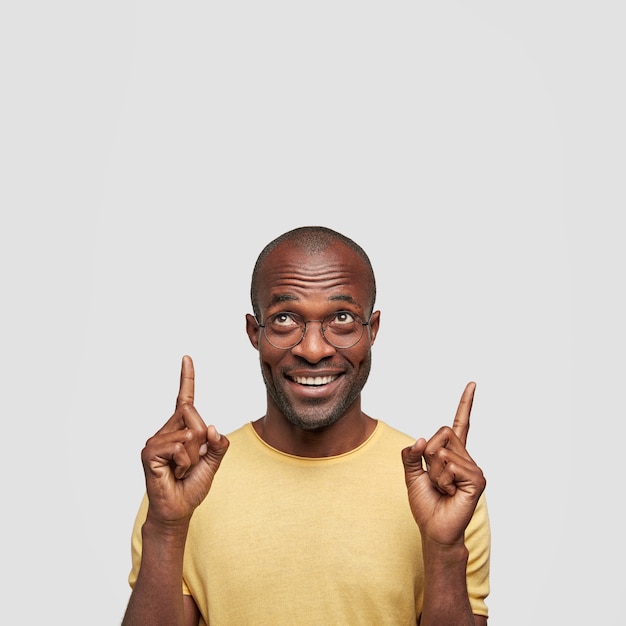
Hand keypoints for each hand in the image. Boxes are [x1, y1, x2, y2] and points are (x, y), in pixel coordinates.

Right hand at [140, 355, 228, 524]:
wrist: (177, 510)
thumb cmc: (191, 486)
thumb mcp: (213, 463)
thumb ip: (218, 445)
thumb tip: (212, 428)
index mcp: (181, 429)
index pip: (184, 399)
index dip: (187, 378)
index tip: (187, 358)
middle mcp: (166, 430)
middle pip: (193, 414)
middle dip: (202, 439)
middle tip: (192, 462)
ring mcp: (155, 440)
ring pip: (189, 434)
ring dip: (193, 457)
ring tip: (182, 470)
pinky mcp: (149, 452)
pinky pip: (178, 447)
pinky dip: (184, 462)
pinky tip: (175, 473)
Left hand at [402, 382, 485, 545]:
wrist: (434, 529)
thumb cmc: (426, 503)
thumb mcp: (411, 474)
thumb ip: (410, 454)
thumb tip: (421, 439)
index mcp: (452, 453)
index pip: (460, 423)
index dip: (466, 403)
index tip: (473, 384)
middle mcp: (465, 457)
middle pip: (441, 432)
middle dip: (428, 454)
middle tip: (435, 477)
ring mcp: (473, 467)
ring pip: (442, 451)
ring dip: (434, 472)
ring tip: (443, 488)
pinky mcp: (477, 479)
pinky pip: (450, 465)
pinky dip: (443, 479)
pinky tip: (451, 493)